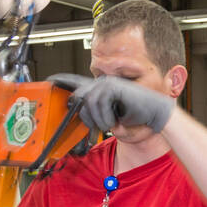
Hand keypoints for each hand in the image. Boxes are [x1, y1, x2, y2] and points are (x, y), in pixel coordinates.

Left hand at [49, 74, 175, 133]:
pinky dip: (106, 118)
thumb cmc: (135, 119)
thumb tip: (79, 114)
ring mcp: (107, 83)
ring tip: (112, 124)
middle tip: (104, 125)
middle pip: (79, 99)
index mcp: (100, 88)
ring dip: (100, 120)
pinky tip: (116, 121)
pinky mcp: (113, 86)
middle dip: (88, 117)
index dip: (62, 80)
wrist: (156, 115)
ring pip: (88, 103)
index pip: (76, 83)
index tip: (50, 81)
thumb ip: (95, 115)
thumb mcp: (111, 118)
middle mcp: (101, 82)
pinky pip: (99, 103)